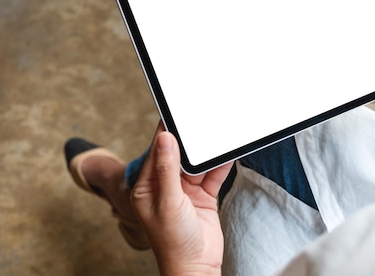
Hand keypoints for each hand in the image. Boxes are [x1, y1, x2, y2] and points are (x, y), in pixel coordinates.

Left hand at [131, 121, 232, 275]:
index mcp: (147, 188)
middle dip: (190, 140)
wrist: (197, 268)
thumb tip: (164, 139)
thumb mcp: (168, 202)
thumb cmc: (174, 243)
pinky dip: (220, 164)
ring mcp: (186, 192)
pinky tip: (227, 152)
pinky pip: (213, 175)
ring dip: (207, 152)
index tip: (173, 114)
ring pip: (197, 164)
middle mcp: (166, 187)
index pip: (157, 153)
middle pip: (178, 155)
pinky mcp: (204, 197)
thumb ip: (167, 169)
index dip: (165, 134)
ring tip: (215, 133)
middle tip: (199, 120)